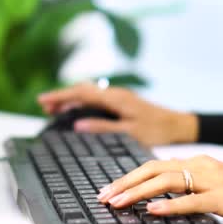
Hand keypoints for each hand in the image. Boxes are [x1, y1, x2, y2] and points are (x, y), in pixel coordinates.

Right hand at [38, 83, 199, 145]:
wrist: (179, 125)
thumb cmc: (157, 130)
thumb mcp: (129, 133)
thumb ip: (103, 127)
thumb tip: (78, 124)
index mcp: (115, 98)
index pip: (81, 93)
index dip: (60, 96)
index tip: (42, 101)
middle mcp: (115, 94)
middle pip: (82, 90)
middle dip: (62, 96)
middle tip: (43, 106)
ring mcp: (118, 97)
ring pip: (88, 93)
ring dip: (71, 99)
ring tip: (53, 109)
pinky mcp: (122, 102)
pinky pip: (96, 98)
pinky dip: (82, 102)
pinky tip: (75, 110)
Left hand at [97, 155, 222, 223]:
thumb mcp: (211, 187)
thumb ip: (187, 189)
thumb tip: (156, 199)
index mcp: (197, 163)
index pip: (155, 166)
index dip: (129, 177)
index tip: (109, 189)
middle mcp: (202, 166)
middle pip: (154, 170)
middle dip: (126, 183)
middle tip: (104, 196)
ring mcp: (214, 180)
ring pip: (168, 181)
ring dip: (139, 192)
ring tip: (118, 202)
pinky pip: (194, 200)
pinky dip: (171, 205)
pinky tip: (154, 210)